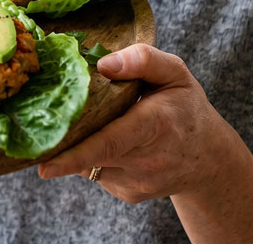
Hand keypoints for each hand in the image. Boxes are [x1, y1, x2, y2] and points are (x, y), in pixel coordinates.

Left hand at [37, 44, 237, 202]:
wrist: (210, 160)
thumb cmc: (187, 109)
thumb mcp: (175, 73)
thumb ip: (143, 59)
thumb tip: (103, 64)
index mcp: (156, 124)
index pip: (111, 142)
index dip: (75, 155)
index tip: (45, 166)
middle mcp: (146, 159)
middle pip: (91, 154)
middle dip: (62, 144)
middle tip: (42, 130)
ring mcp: (136, 181)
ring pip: (88, 163)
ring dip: (80, 145)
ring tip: (94, 124)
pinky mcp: (128, 194)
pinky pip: (96, 172)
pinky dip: (91, 157)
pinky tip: (107, 141)